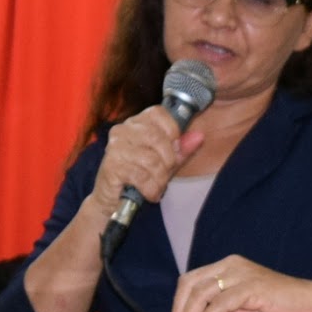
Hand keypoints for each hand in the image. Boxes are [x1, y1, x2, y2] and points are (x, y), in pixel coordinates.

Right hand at [88, 105, 204, 227]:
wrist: (112, 199)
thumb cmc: (139, 176)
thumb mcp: (165, 160)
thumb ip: (181, 148)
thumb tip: (199, 136)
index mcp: (136, 123)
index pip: (159, 113)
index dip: (172, 131)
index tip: (174, 149)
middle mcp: (123, 130)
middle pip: (157, 137)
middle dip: (169, 160)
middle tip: (166, 172)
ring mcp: (115, 148)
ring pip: (151, 160)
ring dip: (160, 178)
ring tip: (157, 185)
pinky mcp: (111, 166)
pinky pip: (141, 176)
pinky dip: (151, 188)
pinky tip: (150, 192)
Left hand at [171, 255, 311, 311]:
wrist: (307, 305)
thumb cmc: (274, 310)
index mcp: (225, 268)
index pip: (190, 281)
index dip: (179, 304)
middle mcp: (230, 265)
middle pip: (192, 284)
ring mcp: (241, 273)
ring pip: (203, 292)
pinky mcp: (251, 286)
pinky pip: (222, 302)